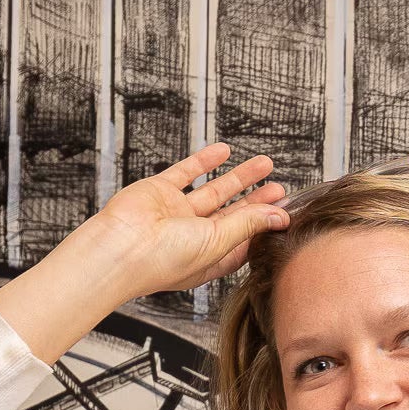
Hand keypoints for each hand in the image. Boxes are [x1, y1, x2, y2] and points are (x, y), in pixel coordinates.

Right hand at [67, 142, 290, 302]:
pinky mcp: (160, 191)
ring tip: (265, 164)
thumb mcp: (218, 242)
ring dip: (240, 177)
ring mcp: (177, 213)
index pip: (246, 241)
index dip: (267, 226)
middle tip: (281, 188)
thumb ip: (249, 225)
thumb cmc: (164, 258)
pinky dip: (205, 161)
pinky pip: (186, 172)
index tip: (288, 213)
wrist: (120, 247)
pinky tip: (224, 151)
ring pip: (216, 190)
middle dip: (259, 201)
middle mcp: (194, 236)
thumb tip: (281, 215)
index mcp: (210, 258)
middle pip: (235, 215)